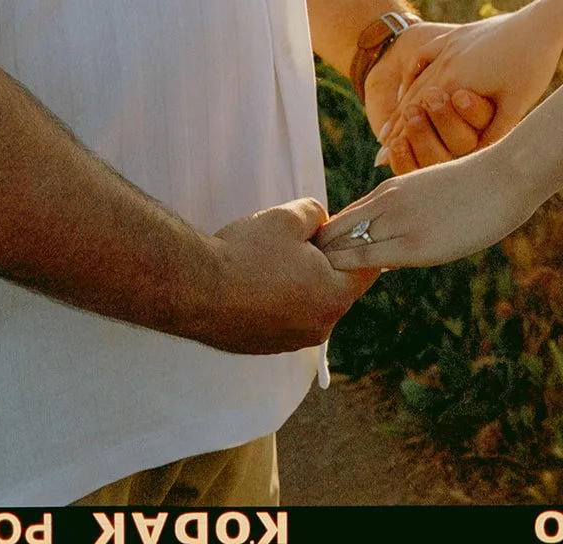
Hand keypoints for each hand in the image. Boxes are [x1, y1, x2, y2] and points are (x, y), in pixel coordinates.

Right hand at [195, 197, 378, 353]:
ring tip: (271, 259)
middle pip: (336, 287)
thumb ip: (317, 215)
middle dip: (325, 262)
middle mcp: (317, 328)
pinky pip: (283, 318)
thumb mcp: (289, 216)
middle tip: (299, 240)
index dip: (356, 244)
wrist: (195, 288)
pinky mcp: (263, 347)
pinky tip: (254, 279)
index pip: (367, 270)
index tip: (339, 229)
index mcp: (333, 298)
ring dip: (299, 282)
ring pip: (308, 304)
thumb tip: (322, 222)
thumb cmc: (246, 252)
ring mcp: (289, 342)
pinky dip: (277, 300)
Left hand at [314, 147, 536, 270]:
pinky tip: (348, 290)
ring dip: (330, 270)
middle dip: (319, 260)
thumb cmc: (475, 187)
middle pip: (332, 234)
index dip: (327, 246)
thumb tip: (389, 249)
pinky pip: (368, 261)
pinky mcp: (415, 245)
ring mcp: (398, 223)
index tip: (322, 269)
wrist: (505, 176)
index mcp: (388, 191)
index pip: (340, 220)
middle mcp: (385, 203)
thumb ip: (403, 215)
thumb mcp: (427, 193)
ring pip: (344, 247)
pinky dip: (351, 274)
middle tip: (314, 288)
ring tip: (321, 294)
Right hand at [376, 7, 562, 172]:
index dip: (402, 138)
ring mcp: (450, 45)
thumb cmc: (532, 65)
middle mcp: (446, 63)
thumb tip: (477, 163)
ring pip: (418, 77)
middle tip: (382, 146)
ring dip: (402, 100)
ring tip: (391, 119)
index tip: (384, 157)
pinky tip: (409, 79)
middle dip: (397, 124)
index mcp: (456, 82)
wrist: (542, 22)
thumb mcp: (516, 106)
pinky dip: (414, 71)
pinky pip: (427, 54)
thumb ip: (493, 135)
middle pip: (413, 98)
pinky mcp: (459, 35)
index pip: (419, 115)